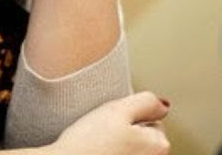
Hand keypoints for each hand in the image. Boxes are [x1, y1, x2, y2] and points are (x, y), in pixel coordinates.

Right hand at [48, 91, 170, 154]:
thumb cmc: (88, 144)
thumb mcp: (117, 110)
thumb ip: (145, 101)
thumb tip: (164, 104)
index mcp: (160, 145)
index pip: (151, 119)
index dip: (128, 115)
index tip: (111, 120)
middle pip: (142, 137)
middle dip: (125, 132)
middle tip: (102, 132)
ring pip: (128, 149)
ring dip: (116, 145)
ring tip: (96, 144)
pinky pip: (116, 154)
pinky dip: (107, 153)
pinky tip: (95, 153)